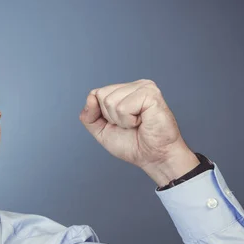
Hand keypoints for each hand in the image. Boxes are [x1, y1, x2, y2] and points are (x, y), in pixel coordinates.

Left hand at [79, 79, 199, 186]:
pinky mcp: (151, 95)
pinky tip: (142, 122)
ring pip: (110, 101)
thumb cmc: (133, 144)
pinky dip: (129, 121)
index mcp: (125, 90)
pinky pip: (123, 108)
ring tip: (136, 124)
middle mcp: (135, 85)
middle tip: (129, 125)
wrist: (153, 158)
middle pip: (101, 95)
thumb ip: (89, 116)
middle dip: (111, 117)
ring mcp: (144, 87)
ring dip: (121, 120)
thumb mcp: (101, 131)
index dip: (101, 115)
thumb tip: (90, 97)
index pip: (96, 94)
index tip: (119, 124)